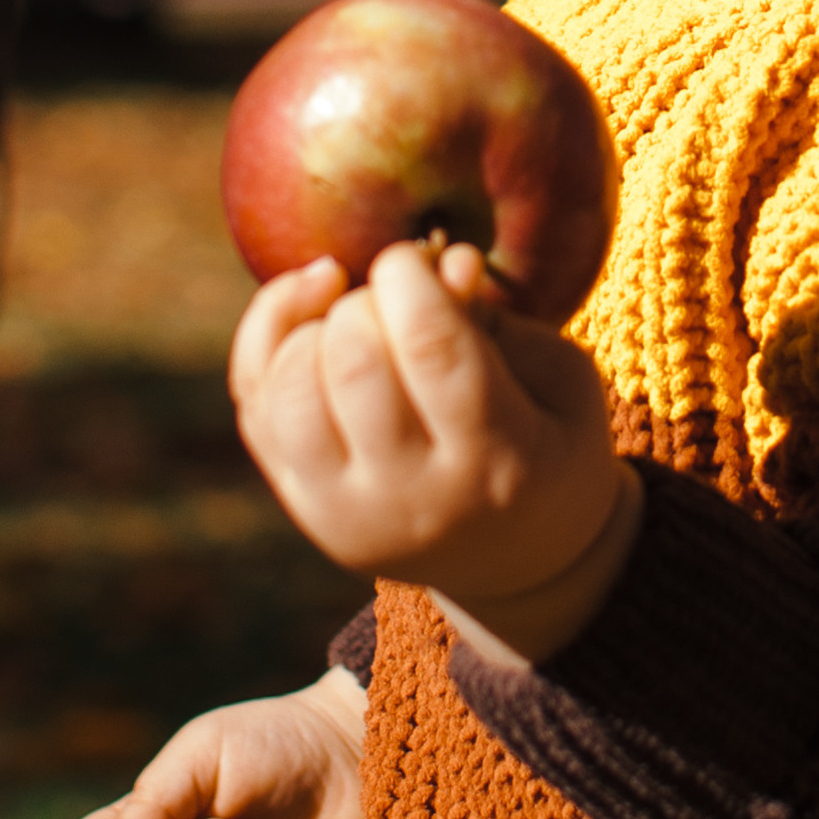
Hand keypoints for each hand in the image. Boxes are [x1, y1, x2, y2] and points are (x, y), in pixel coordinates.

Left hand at [231, 241, 639, 659]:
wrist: (517, 562)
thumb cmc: (548, 447)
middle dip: (363, 301)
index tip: (412, 256)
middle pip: (355, 365)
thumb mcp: (562, 383)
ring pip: (290, 391)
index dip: (409, 278)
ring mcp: (347, 509)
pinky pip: (256, 410)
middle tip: (391, 296)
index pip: (431, 347)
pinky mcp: (304, 505)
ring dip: (308, 325)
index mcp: (496, 461)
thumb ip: (503, 322)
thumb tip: (444, 260)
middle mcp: (412, 496)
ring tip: (346, 306)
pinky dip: (266, 342)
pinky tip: (307, 309)